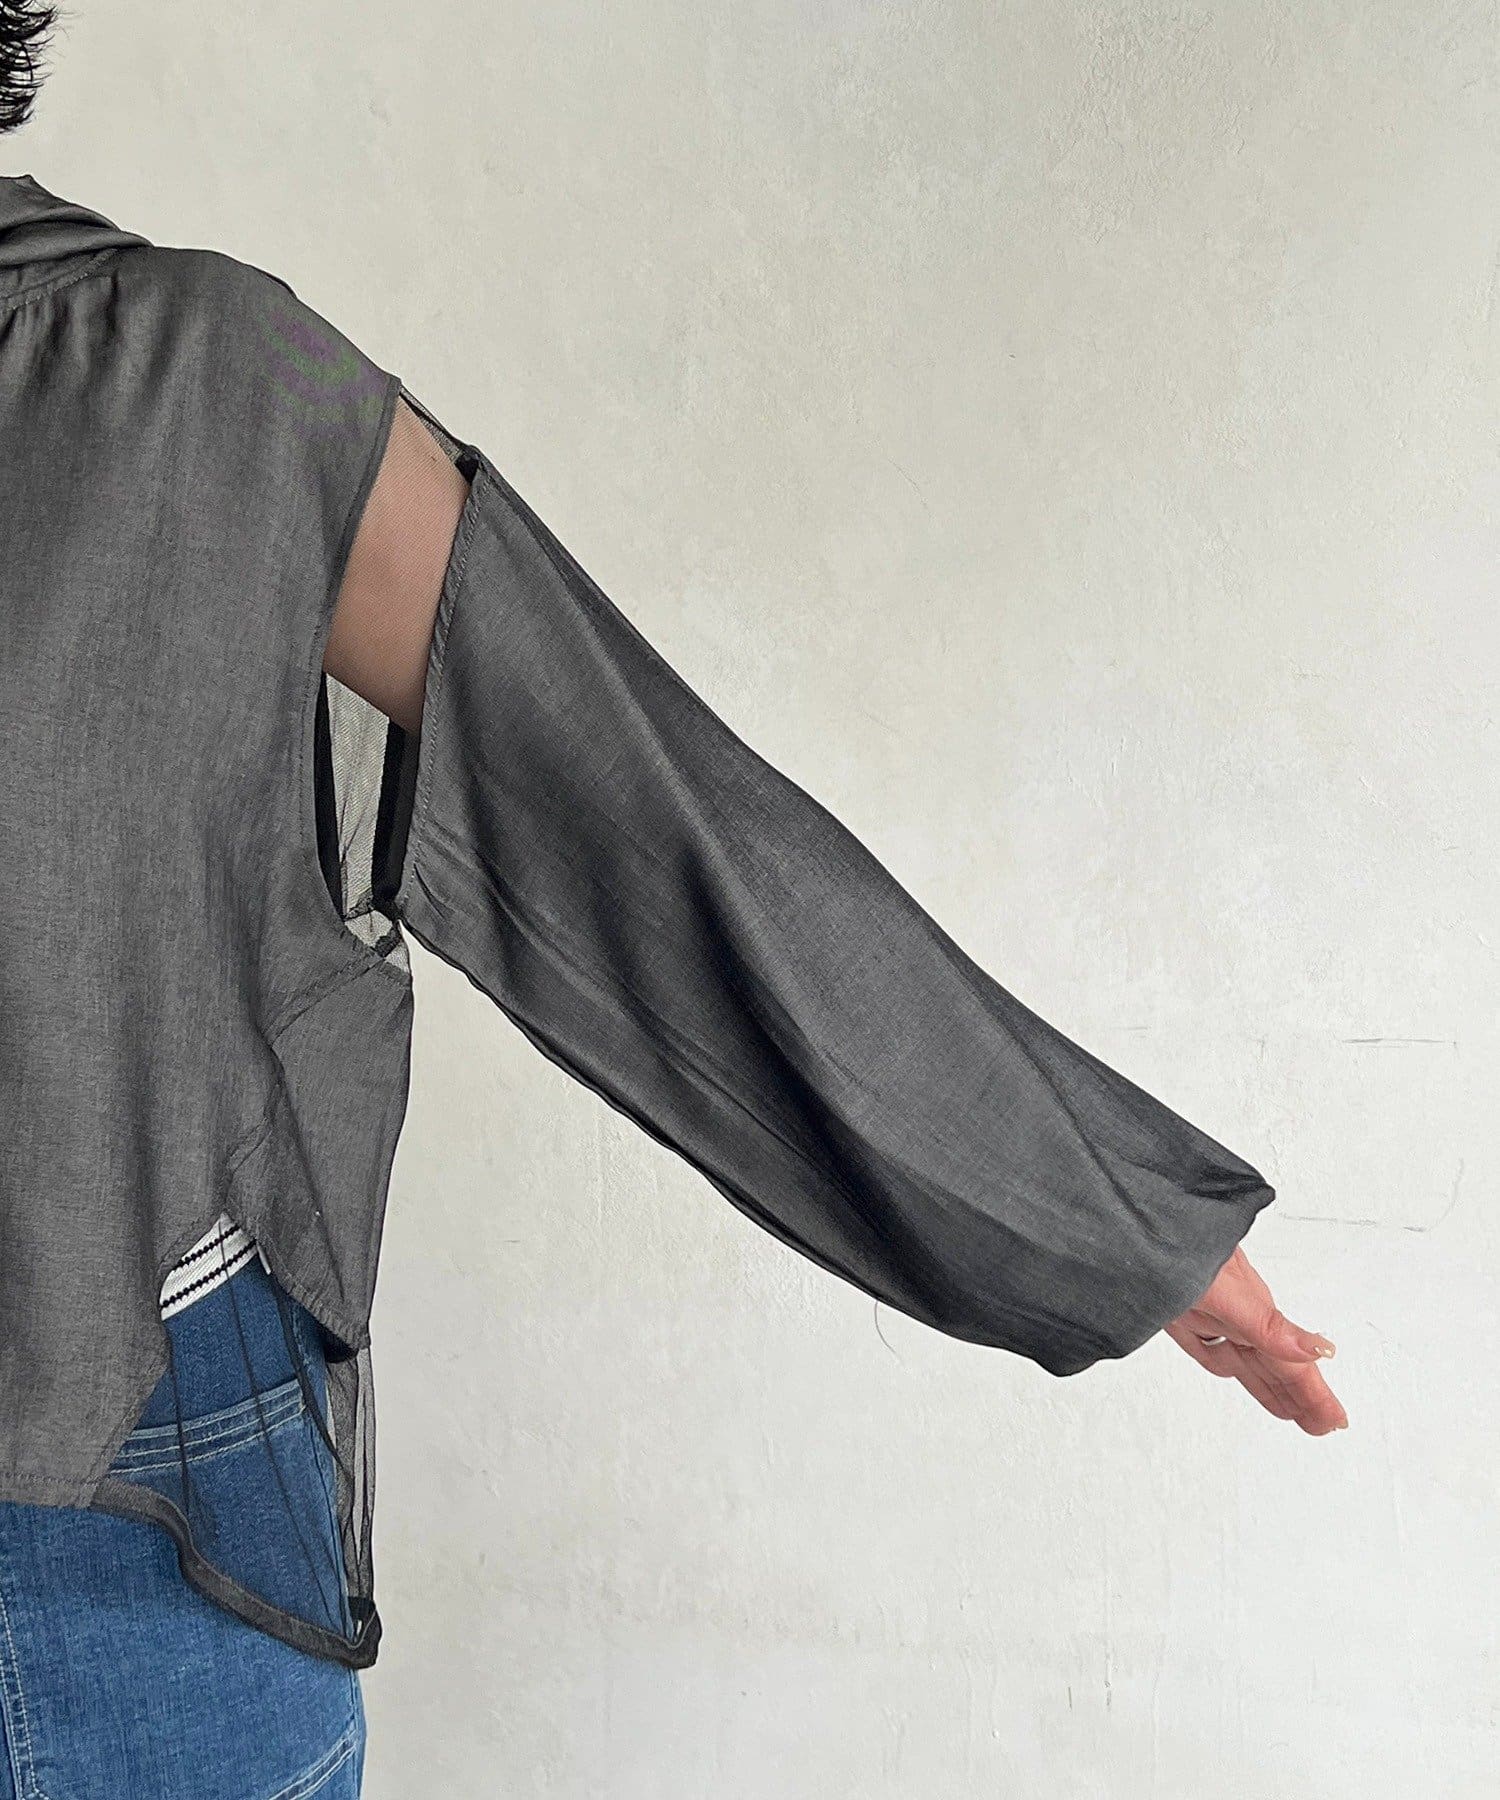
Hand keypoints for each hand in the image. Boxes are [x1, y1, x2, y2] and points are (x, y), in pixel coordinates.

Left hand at [1165, 1245, 1346, 1435]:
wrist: (1132, 1215)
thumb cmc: (1173, 1244)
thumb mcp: (1224, 1291)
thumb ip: (1269, 1326)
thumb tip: (1322, 1349)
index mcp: (1251, 1307)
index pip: (1288, 1364)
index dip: (1313, 1395)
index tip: (1336, 1422)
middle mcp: (1233, 1309)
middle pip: (1271, 1364)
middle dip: (1298, 1396)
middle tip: (1321, 1425)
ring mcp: (1205, 1307)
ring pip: (1241, 1356)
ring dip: (1267, 1384)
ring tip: (1288, 1410)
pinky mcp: (1176, 1306)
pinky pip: (1205, 1341)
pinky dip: (1222, 1359)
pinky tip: (1228, 1366)